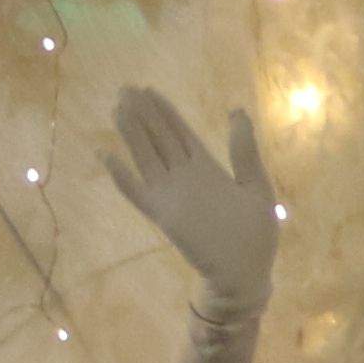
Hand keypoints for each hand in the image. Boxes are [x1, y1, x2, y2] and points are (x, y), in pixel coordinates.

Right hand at [103, 84, 281, 312]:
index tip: (149, 88)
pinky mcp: (164, 217)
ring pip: (147, 158)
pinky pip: (138, 194)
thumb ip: (244, 151)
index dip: (165, 111)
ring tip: (117, 108)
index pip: (181, 133)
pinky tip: (106, 157)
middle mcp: (186, 178)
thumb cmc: (255, 236)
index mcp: (208, 169)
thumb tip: (236, 111)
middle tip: (124, 88)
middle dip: (144, 114)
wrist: (246, 275)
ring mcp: (172, 196)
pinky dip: (122, 177)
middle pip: (160, 139)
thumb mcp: (257, 186)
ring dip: (131, 134)